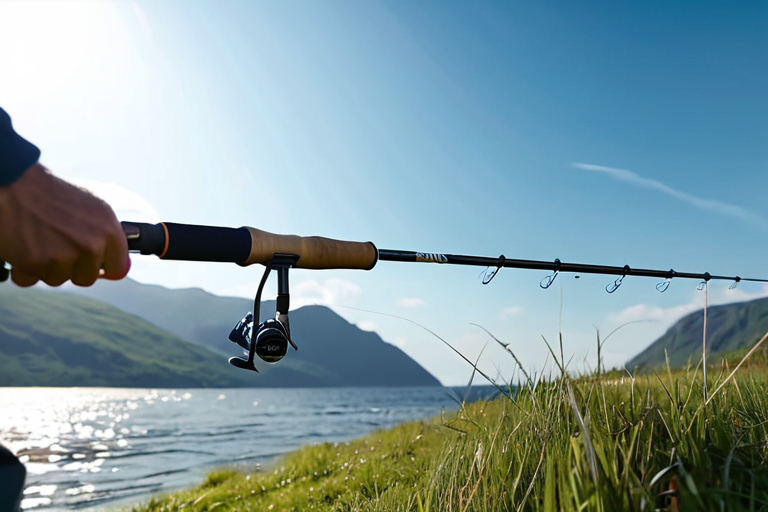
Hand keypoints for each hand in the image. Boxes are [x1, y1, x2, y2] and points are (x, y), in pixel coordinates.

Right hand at [0, 163, 129, 286]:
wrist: (12, 182)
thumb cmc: (48, 193)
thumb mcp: (90, 208)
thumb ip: (104, 237)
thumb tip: (119, 268)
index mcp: (109, 229)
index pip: (119, 267)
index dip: (104, 268)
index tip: (94, 265)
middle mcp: (92, 243)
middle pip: (86, 278)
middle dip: (70, 268)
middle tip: (55, 245)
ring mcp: (65, 255)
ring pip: (57, 279)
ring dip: (45, 267)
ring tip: (36, 240)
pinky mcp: (38, 262)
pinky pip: (30, 280)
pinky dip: (22, 270)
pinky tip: (21, 248)